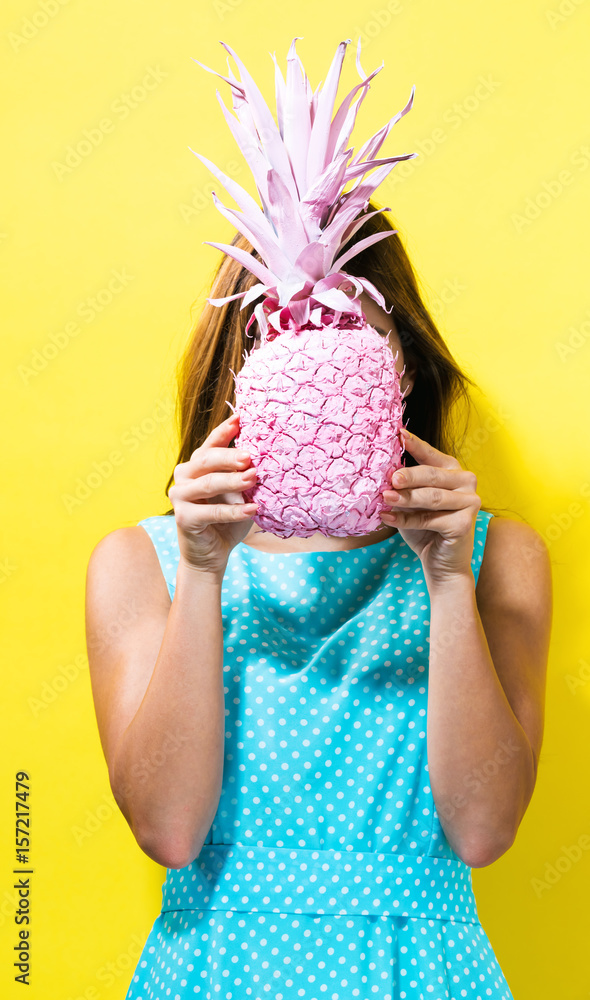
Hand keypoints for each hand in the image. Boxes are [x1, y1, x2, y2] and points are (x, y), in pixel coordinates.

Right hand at [167, 413, 258, 578]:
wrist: (212, 554)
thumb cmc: (227, 520)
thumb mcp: (239, 494)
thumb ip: (244, 476)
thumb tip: (264, 458)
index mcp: (197, 465)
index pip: (211, 443)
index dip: (225, 430)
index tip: (241, 417)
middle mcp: (184, 476)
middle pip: (206, 459)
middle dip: (230, 456)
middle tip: (250, 457)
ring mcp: (180, 496)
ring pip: (208, 483)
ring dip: (232, 481)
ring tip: (253, 478)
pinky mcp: (183, 518)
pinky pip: (211, 511)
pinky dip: (233, 511)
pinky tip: (252, 510)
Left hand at [381, 427, 481, 587]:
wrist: (442, 564)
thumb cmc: (426, 529)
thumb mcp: (412, 502)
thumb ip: (405, 486)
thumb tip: (384, 471)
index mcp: (453, 471)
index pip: (431, 454)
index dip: (414, 443)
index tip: (397, 433)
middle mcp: (466, 482)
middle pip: (431, 475)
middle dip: (408, 475)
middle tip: (389, 477)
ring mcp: (470, 502)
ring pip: (431, 497)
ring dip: (405, 498)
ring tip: (385, 497)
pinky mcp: (465, 524)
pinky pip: (429, 519)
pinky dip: (406, 520)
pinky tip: (387, 518)